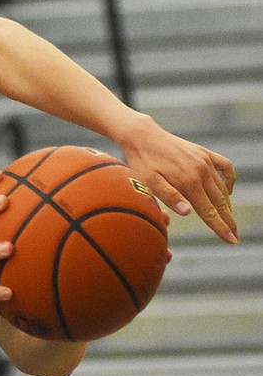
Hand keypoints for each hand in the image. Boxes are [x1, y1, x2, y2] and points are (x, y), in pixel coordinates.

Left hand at [118, 117, 237, 242]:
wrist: (141, 135)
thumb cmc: (141, 160)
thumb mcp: (148, 181)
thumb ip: (169, 197)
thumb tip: (188, 212)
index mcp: (188, 181)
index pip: (209, 211)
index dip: (221, 227)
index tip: (232, 240)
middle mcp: (201, 171)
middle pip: (220, 202)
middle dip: (228, 220)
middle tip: (235, 235)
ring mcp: (204, 160)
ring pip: (222, 188)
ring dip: (227, 204)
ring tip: (229, 219)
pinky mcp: (203, 152)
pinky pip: (225, 166)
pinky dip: (230, 179)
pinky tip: (228, 189)